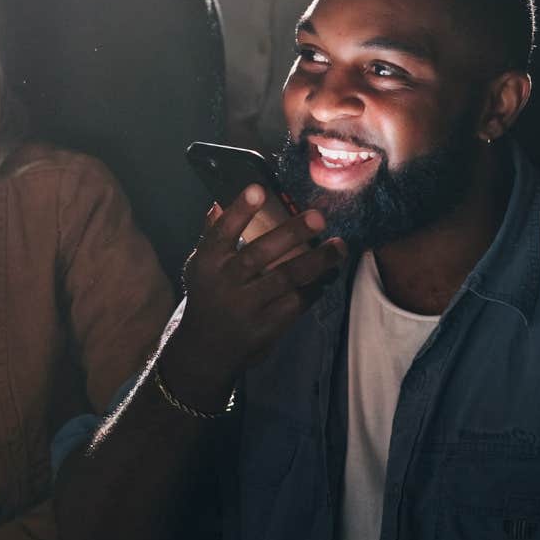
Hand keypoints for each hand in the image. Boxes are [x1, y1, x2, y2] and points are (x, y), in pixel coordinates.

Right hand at [160, 185, 347, 406]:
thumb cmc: (207, 297)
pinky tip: (329, 275)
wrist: (205, 350)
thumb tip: (217, 204)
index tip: (260, 188)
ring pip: (285, 280)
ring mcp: (246, 307)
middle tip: (319, 217)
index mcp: (207, 263)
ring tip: (339, 247)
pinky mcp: (265, 328)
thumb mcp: (199, 268)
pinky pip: (296, 304)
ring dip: (316, 262)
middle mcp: (225, 283)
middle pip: (259, 254)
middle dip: (290, 234)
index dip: (240, 210)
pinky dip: (315, 288)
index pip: (222, 232)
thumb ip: (211, 236)